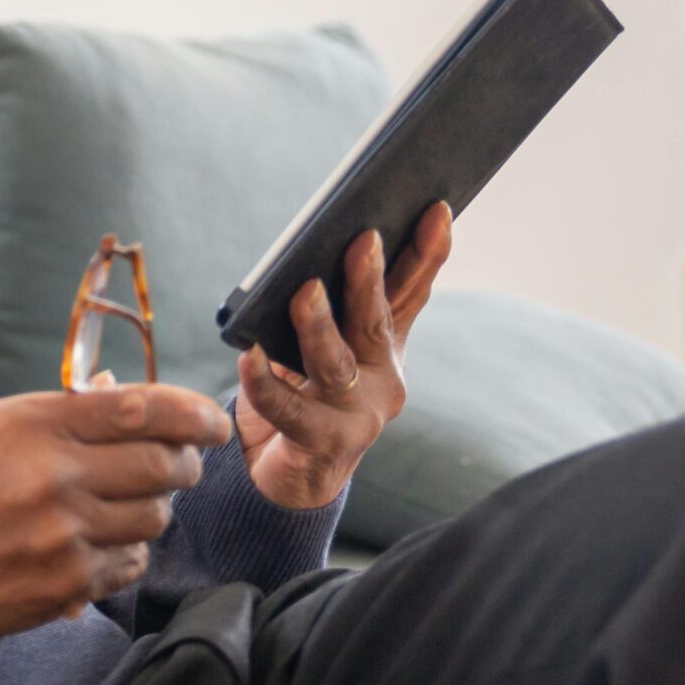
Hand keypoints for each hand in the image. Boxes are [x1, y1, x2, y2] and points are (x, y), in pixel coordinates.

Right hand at [0, 382, 233, 635]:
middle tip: (178, 463)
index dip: (192, 413)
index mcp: (32, 425)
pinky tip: (103, 543)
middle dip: (184, 463)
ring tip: (125, 503)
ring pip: (155, 517)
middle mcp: (54, 476)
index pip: (140, 408)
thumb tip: (125, 392)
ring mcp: (63, 535)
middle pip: (164, 466)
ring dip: (153, 508)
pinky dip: (129, 552)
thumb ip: (63, 413)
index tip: (212, 421)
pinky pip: (132, 563)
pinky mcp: (67, 584)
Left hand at [235, 200, 452, 508]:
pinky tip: (248, 356)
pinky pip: (286, 408)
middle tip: (363, 239)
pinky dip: (264, 382)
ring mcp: (356, 417)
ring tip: (304, 292)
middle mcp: (382, 380)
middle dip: (369, 280)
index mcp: (386, 348)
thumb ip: (332, 306)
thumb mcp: (325, 344)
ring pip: (335, 364)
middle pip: (375, 323)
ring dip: (319, 326)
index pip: (410, 293)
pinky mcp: (320, 445)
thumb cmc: (304, 393)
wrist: (289, 476)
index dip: (426, 253)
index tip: (437, 208)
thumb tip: (323, 241)